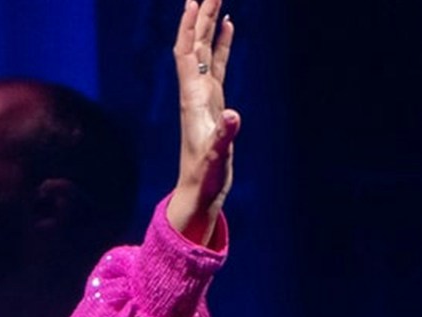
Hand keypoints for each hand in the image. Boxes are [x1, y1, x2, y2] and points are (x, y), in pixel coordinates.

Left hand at [166, 0, 240, 244]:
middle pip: (195, 44)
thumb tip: (235, 117)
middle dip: (201, 15)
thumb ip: (225, 137)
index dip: (188, 27)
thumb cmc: (205, 177)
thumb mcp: (216, 158)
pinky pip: (217, 64)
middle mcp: (195, 91)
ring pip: (205, 49)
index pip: (186, 53)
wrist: (199, 192)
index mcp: (192, 98)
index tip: (194, 0)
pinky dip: (222, 43)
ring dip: (210, 23)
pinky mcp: (215, 103)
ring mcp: (205, 95)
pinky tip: (228, 26)